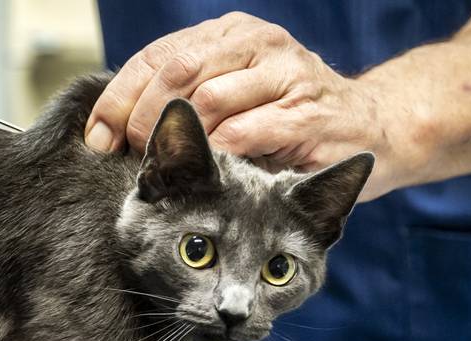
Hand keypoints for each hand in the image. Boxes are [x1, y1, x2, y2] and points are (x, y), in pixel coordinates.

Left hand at [85, 12, 400, 199]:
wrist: (373, 127)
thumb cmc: (287, 122)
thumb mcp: (232, 101)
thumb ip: (184, 105)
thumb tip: (111, 134)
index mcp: (227, 36)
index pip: (156, 58)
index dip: (118, 99)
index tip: (96, 139)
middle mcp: (255, 44)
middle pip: (177, 72)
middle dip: (141, 118)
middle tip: (128, 155)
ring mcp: (284, 73)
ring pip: (207, 99)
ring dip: (175, 140)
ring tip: (161, 168)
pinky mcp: (307, 112)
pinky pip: (245, 132)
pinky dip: (216, 155)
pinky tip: (204, 173)